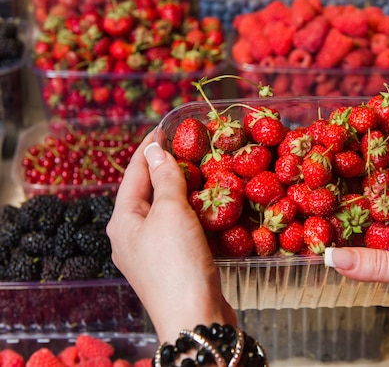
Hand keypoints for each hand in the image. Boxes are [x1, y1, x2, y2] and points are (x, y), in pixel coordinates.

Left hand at [107, 134, 235, 342]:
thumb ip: (165, 179)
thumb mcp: (171, 213)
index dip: (149, 148)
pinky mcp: (171, 265)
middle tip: (188, 147)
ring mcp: (150, 253)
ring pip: (164, 212)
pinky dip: (192, 214)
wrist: (193, 318)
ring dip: (182, 191)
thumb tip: (155, 151)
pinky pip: (178, 230)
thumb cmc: (178, 263)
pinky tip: (208, 208)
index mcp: (122, 220)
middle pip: (146, 192)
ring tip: (201, 172)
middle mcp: (130, 236)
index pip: (134, 173)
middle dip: (166, 169)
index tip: (165, 127)